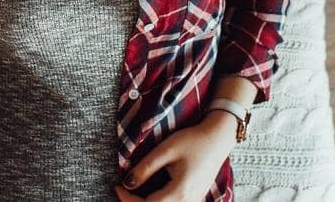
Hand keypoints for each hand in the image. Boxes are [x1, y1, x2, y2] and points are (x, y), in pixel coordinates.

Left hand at [113, 113, 237, 201]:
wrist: (217, 139)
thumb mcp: (166, 150)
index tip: (116, 186)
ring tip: (133, 194)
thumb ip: (145, 168)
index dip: (128, 199)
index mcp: (179, 191)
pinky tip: (150, 195)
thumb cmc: (193, 141)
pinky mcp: (193, 199)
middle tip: (122, 191)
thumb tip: (128, 184)